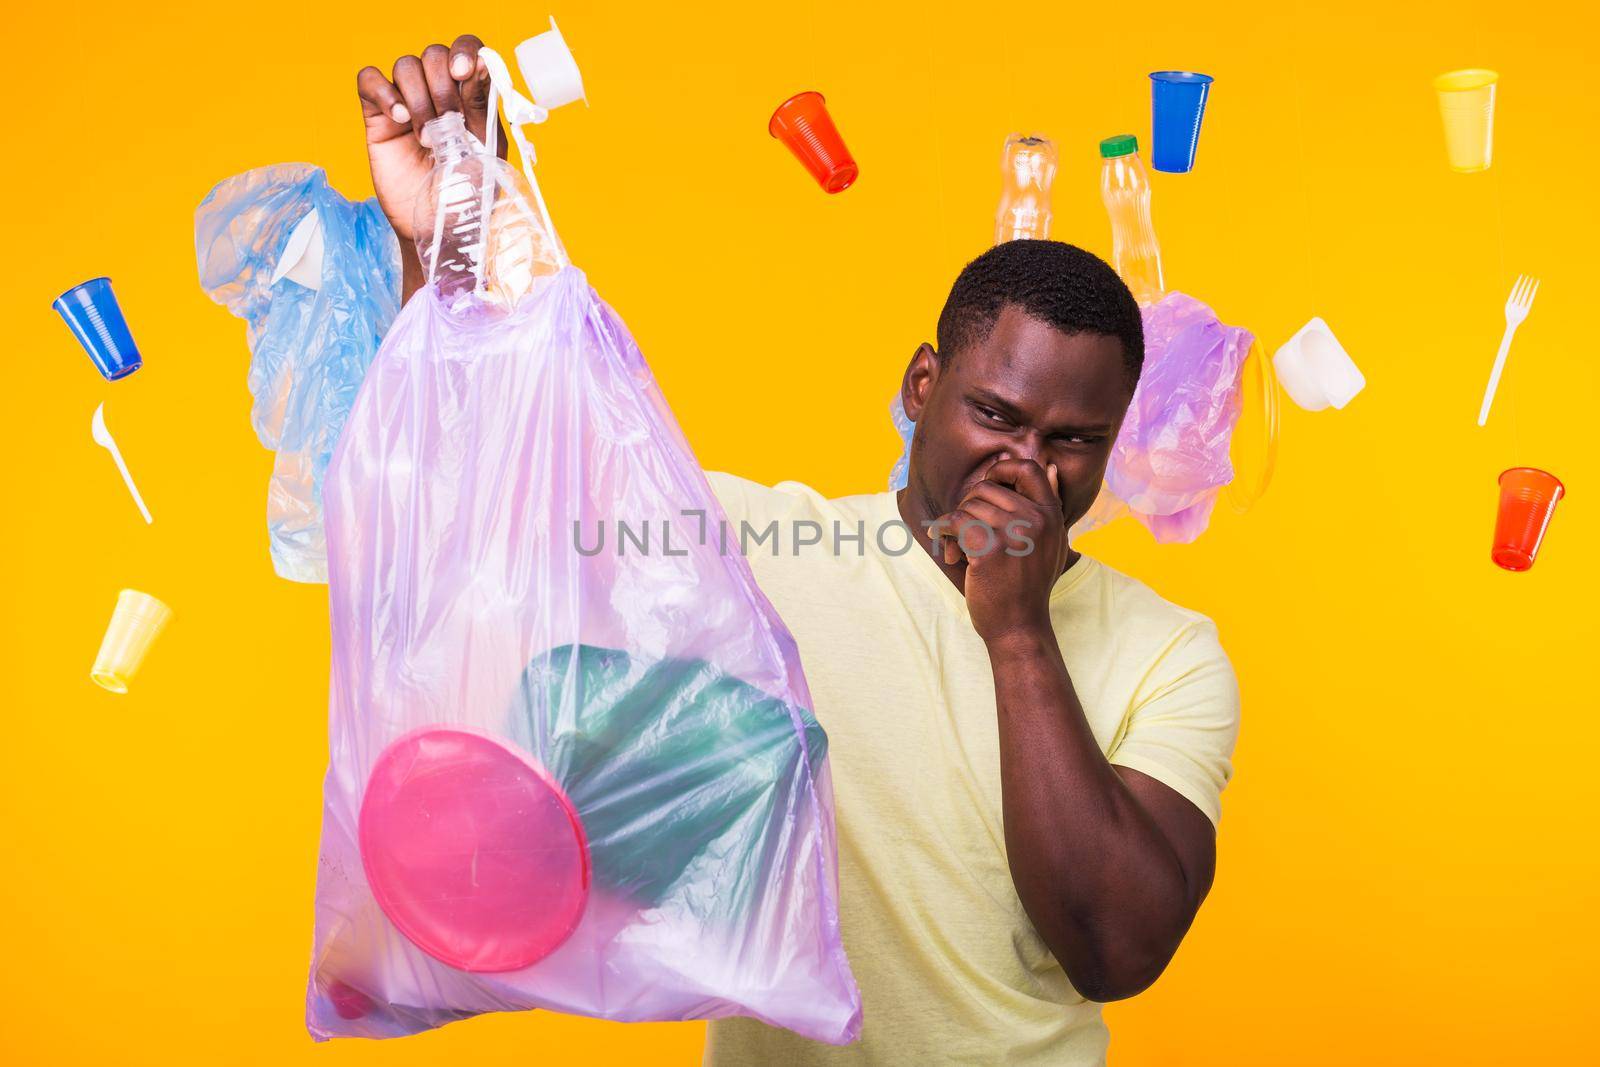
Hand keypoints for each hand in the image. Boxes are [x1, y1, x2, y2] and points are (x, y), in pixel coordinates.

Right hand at [356, 35, 504, 242]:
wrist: (439, 230)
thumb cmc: (468, 196)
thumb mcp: (485, 150)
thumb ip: (480, 105)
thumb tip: (478, 65)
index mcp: (470, 98)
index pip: (466, 51)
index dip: (465, 52)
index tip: (465, 73)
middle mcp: (439, 95)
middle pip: (433, 55)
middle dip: (442, 85)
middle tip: (448, 121)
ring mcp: (407, 104)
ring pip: (405, 66)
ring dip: (418, 97)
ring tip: (426, 136)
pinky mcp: (378, 118)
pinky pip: (369, 80)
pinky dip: (383, 92)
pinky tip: (399, 119)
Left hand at [930, 457, 1070, 644]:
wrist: (1020, 626)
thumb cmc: (1029, 586)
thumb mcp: (1051, 543)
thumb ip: (1048, 507)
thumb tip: (1052, 467)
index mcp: (1051, 515)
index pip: (1029, 468)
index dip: (1002, 469)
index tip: (987, 486)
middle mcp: (1037, 519)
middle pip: (986, 488)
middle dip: (968, 508)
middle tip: (965, 535)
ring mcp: (1015, 533)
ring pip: (967, 507)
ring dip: (955, 528)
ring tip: (958, 552)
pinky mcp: (991, 548)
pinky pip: (955, 521)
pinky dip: (942, 533)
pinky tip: (944, 548)